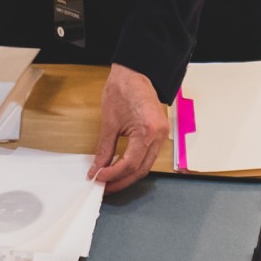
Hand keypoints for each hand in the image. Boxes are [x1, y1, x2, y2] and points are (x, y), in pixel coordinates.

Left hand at [90, 64, 165, 189]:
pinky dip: (135, 165)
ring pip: (146, 165)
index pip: (131, 164)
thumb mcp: (109, 122)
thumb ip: (104, 149)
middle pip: (141, 169)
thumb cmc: (123, 90)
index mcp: (147, 130)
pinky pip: (149, 156)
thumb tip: (98, 168)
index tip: (98, 177)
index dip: (113, 175)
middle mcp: (159, 135)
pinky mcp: (160, 133)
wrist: (135, 73)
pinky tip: (122, 168)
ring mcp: (162, 134)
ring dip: (128, 175)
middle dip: (122, 181)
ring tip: (111, 180)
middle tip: (104, 187)